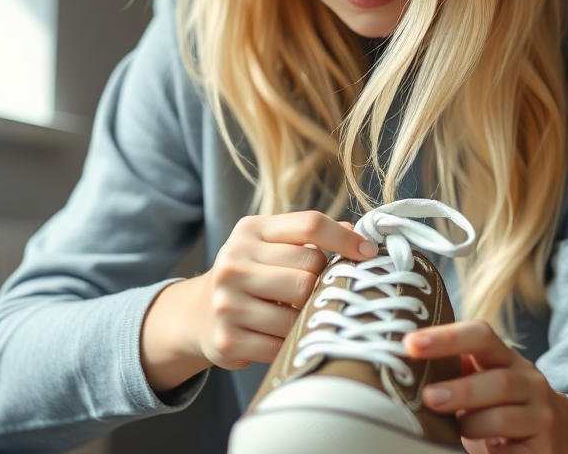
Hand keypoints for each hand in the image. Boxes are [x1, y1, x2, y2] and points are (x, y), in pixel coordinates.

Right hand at [158, 211, 376, 377]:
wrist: (199, 314)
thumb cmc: (251, 274)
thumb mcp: (273, 245)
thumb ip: (312, 237)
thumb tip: (360, 236)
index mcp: (250, 231)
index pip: (310, 225)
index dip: (345, 240)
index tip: (368, 254)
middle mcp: (234, 262)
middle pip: (310, 270)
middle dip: (322, 284)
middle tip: (317, 292)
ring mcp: (228, 302)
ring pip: (300, 309)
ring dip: (309, 316)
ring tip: (301, 314)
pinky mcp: (229, 340)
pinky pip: (283, 343)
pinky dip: (293, 342)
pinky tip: (284, 335)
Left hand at [403, 321, 561, 453]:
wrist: (554, 429)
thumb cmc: (496, 400)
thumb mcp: (480, 375)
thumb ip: (451, 366)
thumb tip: (397, 361)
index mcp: (504, 356)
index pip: (481, 335)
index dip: (446, 338)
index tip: (410, 344)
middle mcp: (527, 380)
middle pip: (498, 381)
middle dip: (460, 390)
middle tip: (428, 397)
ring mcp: (539, 415)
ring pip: (504, 418)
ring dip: (471, 424)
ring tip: (452, 430)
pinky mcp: (541, 447)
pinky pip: (513, 453)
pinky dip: (491, 453)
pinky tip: (476, 451)